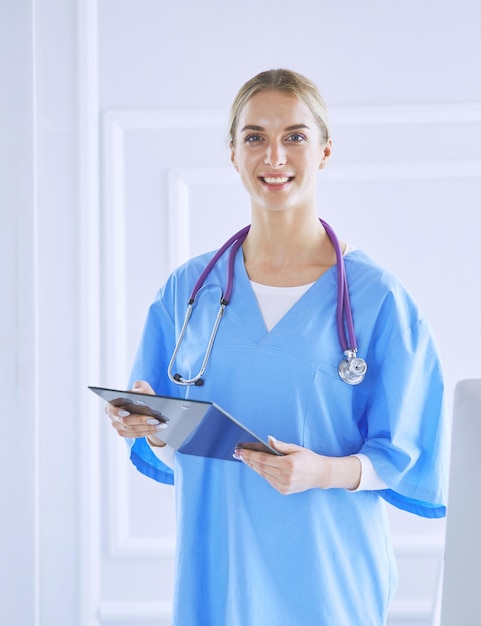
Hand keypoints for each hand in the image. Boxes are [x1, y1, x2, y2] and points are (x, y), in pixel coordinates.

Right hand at [104, 380, 167, 445]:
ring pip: (132, 429)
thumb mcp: (144, 389)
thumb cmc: (142, 398)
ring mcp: (118, 426)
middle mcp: (113, 416)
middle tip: (154, 419)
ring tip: (159, 424)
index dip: (117, 411)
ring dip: (147, 427)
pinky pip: (135, 435)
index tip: (127, 412)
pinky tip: (157, 428)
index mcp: (112, 404)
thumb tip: (138, 386)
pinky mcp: (124, 433)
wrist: (145, 409)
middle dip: (140, 420)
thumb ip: (141, 385)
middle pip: (125, 421)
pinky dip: (147, 431)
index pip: (112, 409)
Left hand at [235, 437, 360, 493]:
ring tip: (244, 459)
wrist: (320, 474)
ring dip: (252, 466)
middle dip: (248, 460)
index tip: (241, 451)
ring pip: (263, 474)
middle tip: (237, 453)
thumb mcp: (296, 448)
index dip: (250, 455)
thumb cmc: (308, 459)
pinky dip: (261, 472)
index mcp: (288, 464)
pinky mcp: (283, 490)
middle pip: (260, 467)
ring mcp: (284, 485)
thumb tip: (268, 439)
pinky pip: (268, 480)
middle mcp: (285, 476)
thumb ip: (280, 445)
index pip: (263, 459)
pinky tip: (255, 466)